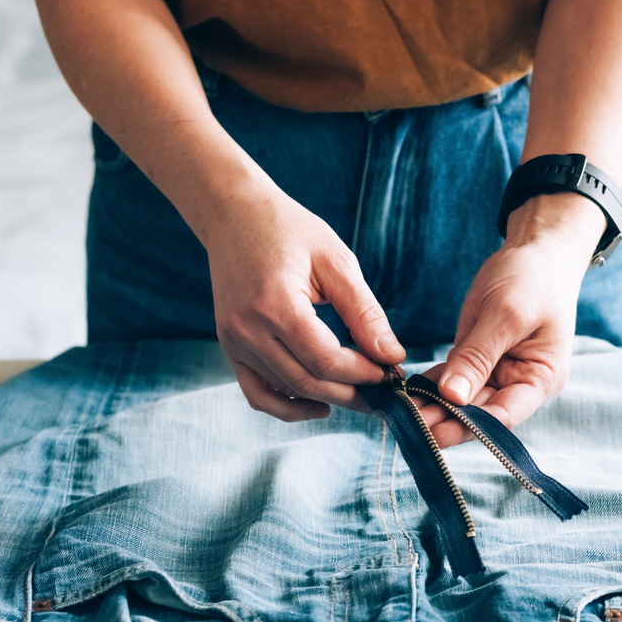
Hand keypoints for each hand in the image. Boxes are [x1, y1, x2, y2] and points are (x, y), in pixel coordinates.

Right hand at [205, 184, 404, 420]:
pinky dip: (288, 406)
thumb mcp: (336, 262)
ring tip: (361, 394)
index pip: (326, 359)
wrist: (235, 215)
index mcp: (274, 304)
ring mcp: (233, 341)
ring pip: (287, 389)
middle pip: (307, 381)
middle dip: (351, 393)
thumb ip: (364, 312)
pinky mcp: (230, 347)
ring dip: (327, 398)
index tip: (391, 371)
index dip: (363, 373)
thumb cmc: (290, 231)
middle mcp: (246, 330)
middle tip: (384, 393)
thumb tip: (392, 356)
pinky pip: (257, 393)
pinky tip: (320, 404)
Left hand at [420, 192, 603, 446]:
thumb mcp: (505, 313)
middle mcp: (521, 382)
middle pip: (482, 413)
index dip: (470, 428)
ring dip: (435, 407)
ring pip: (464, 400)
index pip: (505, 416)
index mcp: (541, 378)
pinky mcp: (478, 358)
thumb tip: (452, 397)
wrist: (538, 250)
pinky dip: (432, 386)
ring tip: (401, 413)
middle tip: (408, 425)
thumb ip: (478, 357)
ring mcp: (499, 371)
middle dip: (446, 420)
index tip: (435, 432)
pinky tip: (407, 393)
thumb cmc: (534, 277)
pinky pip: (453, 379)